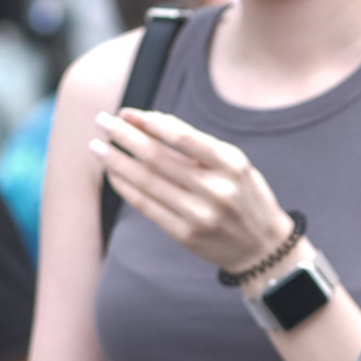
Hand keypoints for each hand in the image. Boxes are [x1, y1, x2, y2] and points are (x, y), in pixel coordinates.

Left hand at [90, 107, 296, 279]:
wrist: (263, 248)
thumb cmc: (245, 196)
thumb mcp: (235, 165)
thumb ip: (198, 145)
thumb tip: (151, 121)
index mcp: (231, 164)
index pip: (182, 137)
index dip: (149, 122)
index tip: (126, 112)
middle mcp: (216, 190)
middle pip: (158, 158)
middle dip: (124, 136)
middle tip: (102, 121)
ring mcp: (199, 215)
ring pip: (147, 182)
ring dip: (117, 161)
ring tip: (97, 147)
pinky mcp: (185, 235)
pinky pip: (147, 206)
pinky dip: (126, 188)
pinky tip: (113, 173)